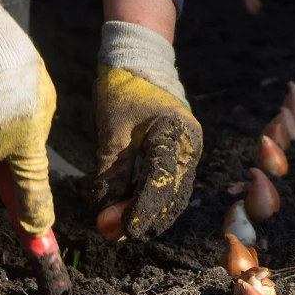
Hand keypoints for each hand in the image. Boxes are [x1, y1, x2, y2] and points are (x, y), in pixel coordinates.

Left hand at [92, 20, 201, 239]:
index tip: (120, 230)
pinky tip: (131, 215)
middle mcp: (189, 147)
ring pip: (173, 196)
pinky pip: (169, 186)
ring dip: (148, 216)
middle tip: (113, 235)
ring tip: (119, 231)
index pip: (160, 183)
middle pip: (172, 197)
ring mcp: (188, 151)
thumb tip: (104, 215)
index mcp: (175, 135)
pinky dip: (151, 203)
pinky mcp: (180, 154)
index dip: (140, 211)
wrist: (139, 59)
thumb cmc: (122, 89)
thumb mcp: (111, 132)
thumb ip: (111, 175)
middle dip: (144, 220)